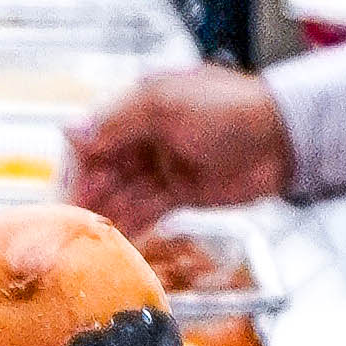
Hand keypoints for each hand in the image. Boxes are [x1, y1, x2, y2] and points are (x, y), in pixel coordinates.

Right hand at [63, 68, 295, 227]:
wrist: (283, 138)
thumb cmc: (229, 110)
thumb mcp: (167, 106)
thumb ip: (118, 120)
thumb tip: (68, 130)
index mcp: (138, 105)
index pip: (93, 138)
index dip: (76, 167)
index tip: (62, 195)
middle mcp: (145, 135)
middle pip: (103, 169)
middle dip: (87, 196)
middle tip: (69, 226)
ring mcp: (162, 165)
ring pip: (122, 193)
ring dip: (105, 214)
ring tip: (85, 239)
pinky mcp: (179, 192)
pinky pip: (146, 210)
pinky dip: (130, 224)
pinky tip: (113, 240)